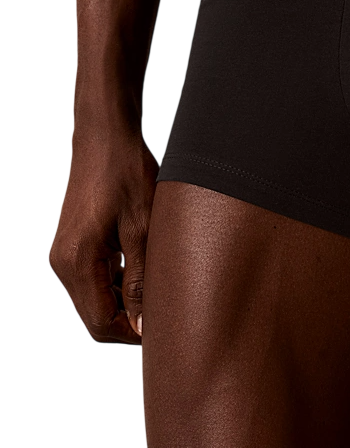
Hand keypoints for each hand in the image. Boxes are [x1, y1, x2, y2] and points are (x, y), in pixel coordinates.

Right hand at [50, 128, 157, 343]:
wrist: (106, 136)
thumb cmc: (125, 172)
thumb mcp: (142, 227)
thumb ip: (140, 279)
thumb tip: (143, 324)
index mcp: (77, 261)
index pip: (101, 323)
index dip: (134, 332)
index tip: (165, 323)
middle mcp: (63, 262)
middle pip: (96, 315)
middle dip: (131, 317)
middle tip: (167, 304)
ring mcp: (65, 253)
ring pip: (96, 297)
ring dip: (126, 298)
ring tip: (159, 282)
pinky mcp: (74, 243)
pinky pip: (94, 277)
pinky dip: (118, 281)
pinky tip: (143, 265)